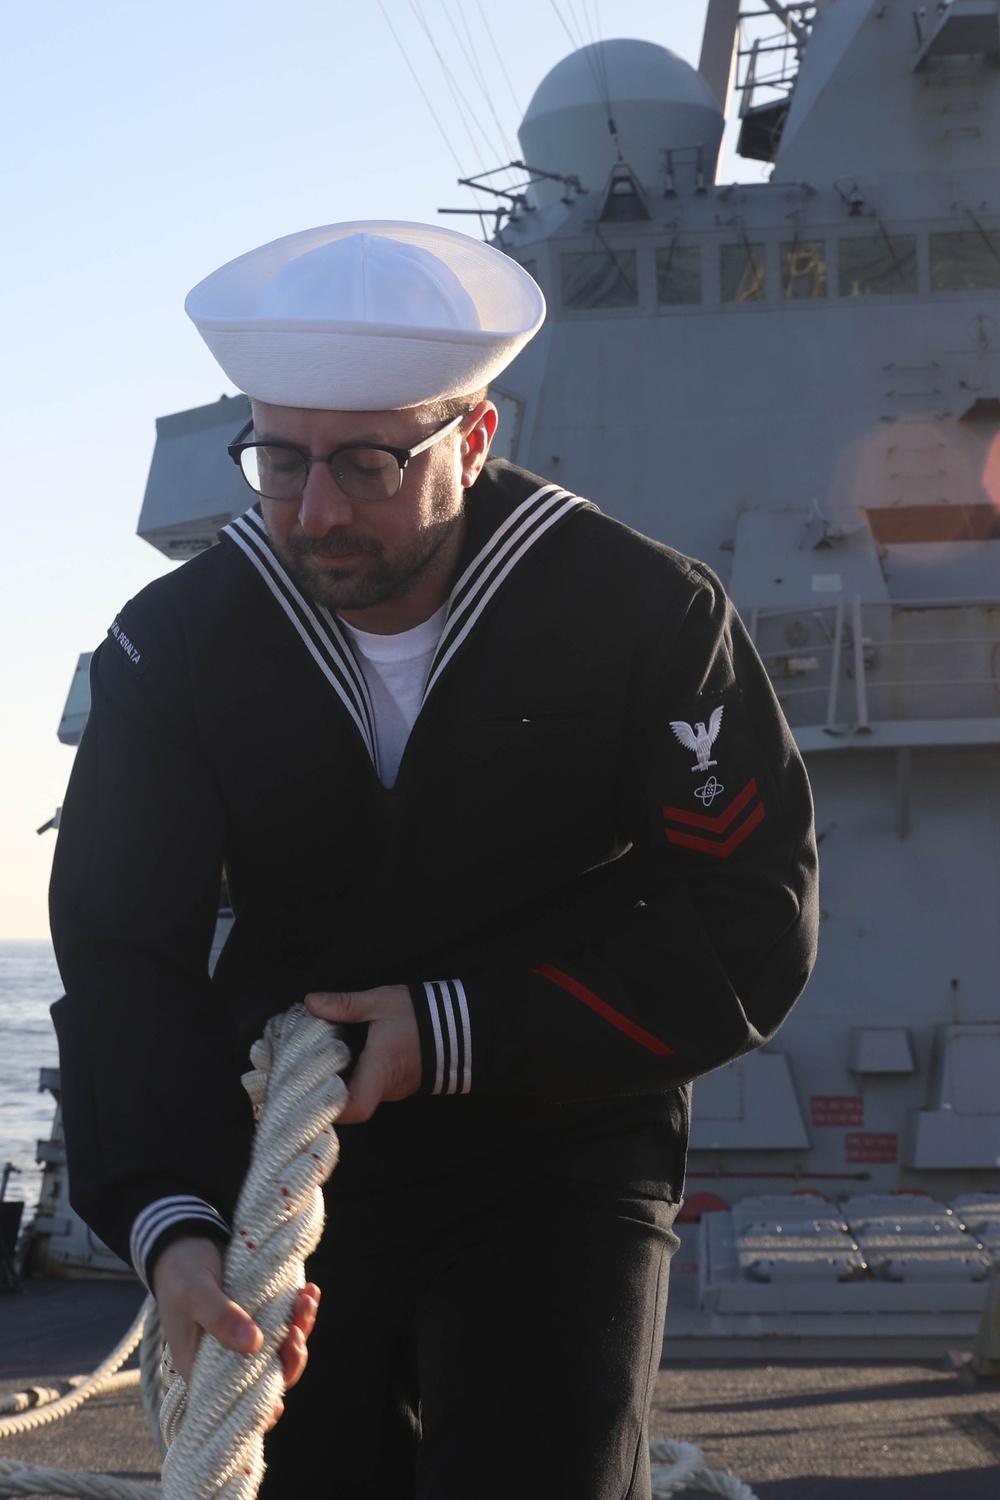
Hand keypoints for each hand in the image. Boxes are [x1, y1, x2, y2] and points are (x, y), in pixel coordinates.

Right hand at [152, 1236, 319, 1426]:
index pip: (235, 1401)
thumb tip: (254, 1345)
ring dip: (299, 1328)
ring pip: (280, 1349)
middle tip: (296, 1330)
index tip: (279, 1391)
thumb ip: (220, 1317)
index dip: (260, 1402)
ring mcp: (243, 1337)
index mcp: (201, 1368)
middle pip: (267, 1376)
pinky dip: (298, 1310)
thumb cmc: (180, 1272)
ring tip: (306, 1299)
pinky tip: (308, 1290)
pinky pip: (284, 1322)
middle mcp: (225, 1359)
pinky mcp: (257, 1315)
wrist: (184, 1240)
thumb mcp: (194, 1293)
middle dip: (289, 1358)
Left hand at [305, 983, 420, 1122]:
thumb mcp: (380, 1002)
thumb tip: (310, 1002)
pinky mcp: (399, 1084)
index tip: (309, 1093)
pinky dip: (356, 1080)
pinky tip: (342, 1061)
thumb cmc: (419, 1015)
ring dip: (341, 1083)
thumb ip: (345, 1004)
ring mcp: (394, 1089)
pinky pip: (372, 1089)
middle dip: (326, 1091)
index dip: (331, 1109)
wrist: (460, 1024)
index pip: (355, 1108)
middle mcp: (386, 1088)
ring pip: (360, 1096)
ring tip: (318, 1063)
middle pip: (351, 1104)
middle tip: (303, 1072)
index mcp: (379, 1069)